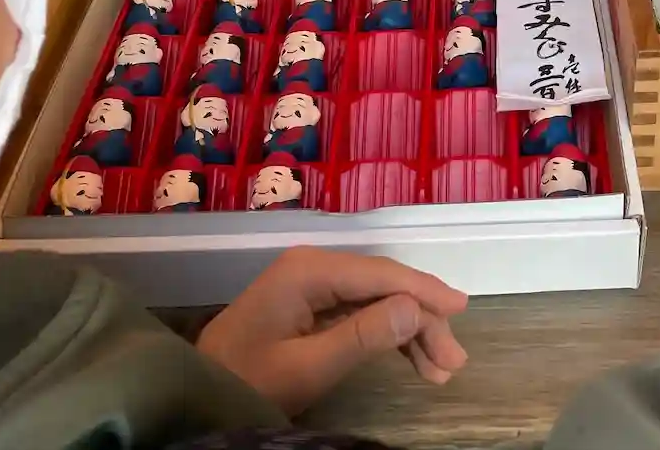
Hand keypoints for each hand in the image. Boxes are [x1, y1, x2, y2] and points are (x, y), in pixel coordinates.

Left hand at [197, 247, 467, 416]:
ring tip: (440, 370)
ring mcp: (312, 285)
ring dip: (410, 331)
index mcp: (309, 270)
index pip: (381, 274)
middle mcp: (314, 266)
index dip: (424, 291)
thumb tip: (415, 308)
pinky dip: (387, 335)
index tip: (460, 309)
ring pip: (376, 300)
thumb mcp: (307, 367)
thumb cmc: (249, 380)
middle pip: (383, 286)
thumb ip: (362, 336)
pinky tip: (412, 360)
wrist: (198, 392)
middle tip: (453, 361)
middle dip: (422, 319)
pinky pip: (360, 313)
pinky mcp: (311, 306)